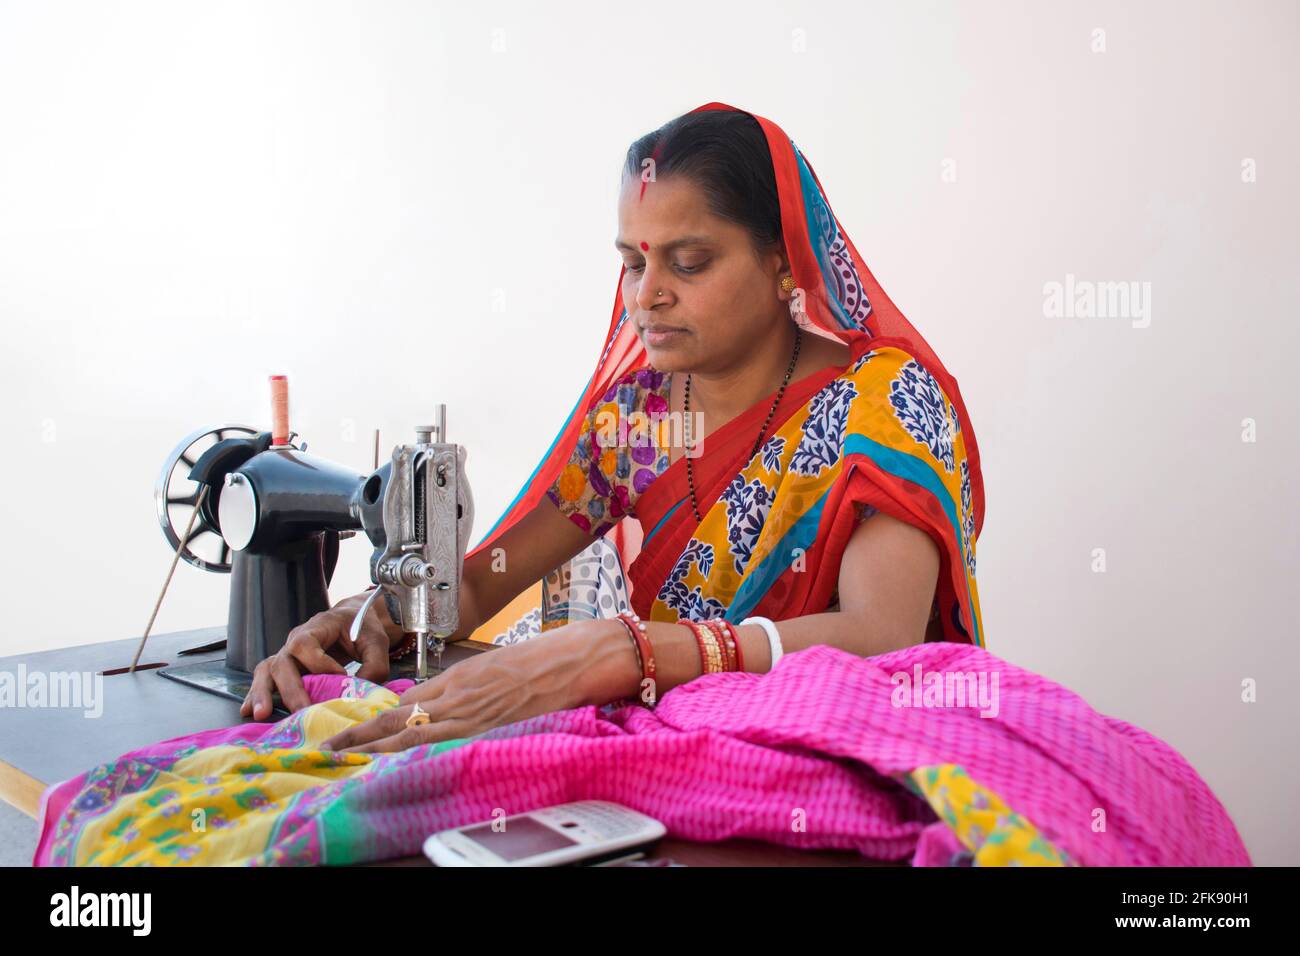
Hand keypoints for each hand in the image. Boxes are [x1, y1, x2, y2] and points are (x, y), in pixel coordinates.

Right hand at [240, 590, 401, 719]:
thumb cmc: (364, 629)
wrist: (354, 619)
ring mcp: (288, 654)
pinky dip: (257, 695)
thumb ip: (374, 666)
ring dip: (262, 692)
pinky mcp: (286, 668)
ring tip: (260, 714)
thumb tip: (359, 694)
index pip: (307, 644)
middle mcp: (296, 640)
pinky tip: (248, 712)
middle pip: (283, 661)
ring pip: (267, 670)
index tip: (341, 678)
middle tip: (300, 710)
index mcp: (318, 627)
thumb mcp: (377, 643)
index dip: (320, 664)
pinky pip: (266, 679)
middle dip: (290, 688)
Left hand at [320, 618, 641, 752]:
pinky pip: (439, 738)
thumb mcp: (479, 665)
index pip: (402, 704)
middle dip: (363, 736)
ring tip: (352, 753)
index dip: (371, 718)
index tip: (347, 728)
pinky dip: (412, 745)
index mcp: (454, 680)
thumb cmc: (524, 659)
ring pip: (414, 735)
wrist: (560, 666)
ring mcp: (469, 717)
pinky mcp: (482, 726)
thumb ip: (449, 685)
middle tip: (333, 746)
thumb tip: (419, 701)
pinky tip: (396, 750)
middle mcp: (457, 700)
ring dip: (379, 745)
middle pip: (399, 723)